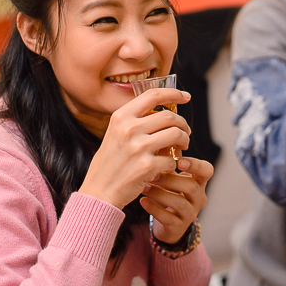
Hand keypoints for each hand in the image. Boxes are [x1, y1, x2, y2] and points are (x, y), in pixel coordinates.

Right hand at [79, 88, 191, 209]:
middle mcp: (129, 128)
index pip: (153, 95)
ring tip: (181, 148)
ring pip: (176, 134)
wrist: (99, 191)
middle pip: (169, 116)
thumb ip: (135, 120)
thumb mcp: (115, 133)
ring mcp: (138, 147)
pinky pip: (171, 159)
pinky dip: (173, 163)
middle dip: (183, 124)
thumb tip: (164, 111)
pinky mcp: (146, 166)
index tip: (185, 96)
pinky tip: (166, 167)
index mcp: (120, 117)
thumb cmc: (110, 163)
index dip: (173, 93)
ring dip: (184, 141)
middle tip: (185, 132)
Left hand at [142, 156, 211, 243]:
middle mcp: (199, 197)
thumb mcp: (170, 175)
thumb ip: (167, 160)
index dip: (196, 165)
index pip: (207, 171)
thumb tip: (157, 138)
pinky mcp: (179, 227)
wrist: (168, 222)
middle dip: (169, 179)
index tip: (179, 161)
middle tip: (151, 173)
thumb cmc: (168, 191)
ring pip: (179, 203)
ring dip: (159, 193)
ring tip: (143, 186)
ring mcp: (190, 213)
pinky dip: (153, 208)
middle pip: (191, 187)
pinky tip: (142, 201)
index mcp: (199, 181)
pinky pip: (168, 218)